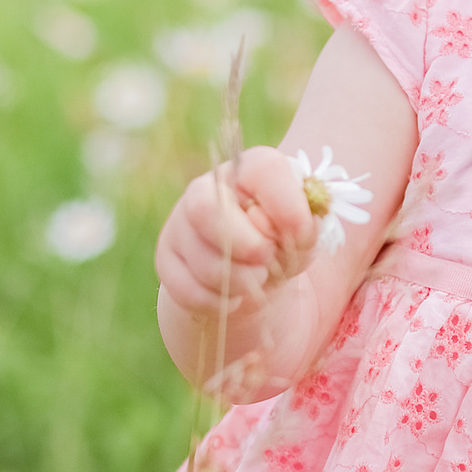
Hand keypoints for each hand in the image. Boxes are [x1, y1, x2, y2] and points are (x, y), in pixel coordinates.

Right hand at [154, 146, 315, 315]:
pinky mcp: (167, 259)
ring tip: (257, 279)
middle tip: (268, 259)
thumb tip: (296, 230)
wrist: (251, 276)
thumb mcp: (304, 235)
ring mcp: (180, 223)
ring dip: (240, 281)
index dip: (285, 205)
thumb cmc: (282, 243)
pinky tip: (234, 297)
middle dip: (247, 245)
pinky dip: (220, 302)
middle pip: (206, 209)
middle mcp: (207, 187)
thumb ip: (304, 227)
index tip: (300, 233)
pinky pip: (189, 289)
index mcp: (251, 169)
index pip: (263, 170)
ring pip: (201, 259)